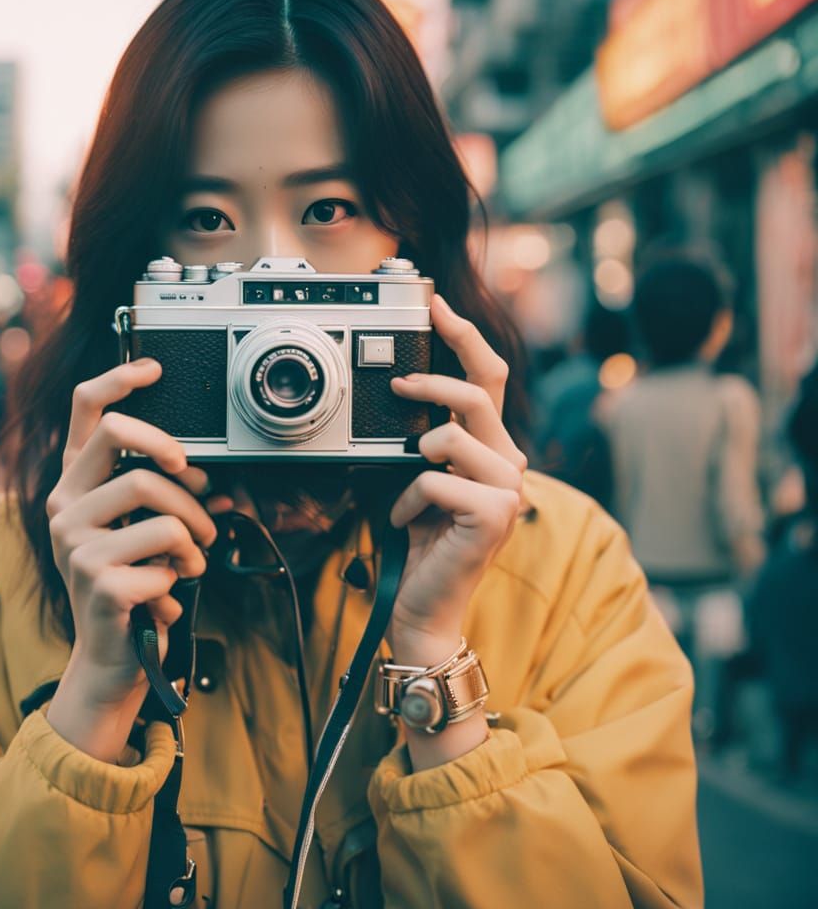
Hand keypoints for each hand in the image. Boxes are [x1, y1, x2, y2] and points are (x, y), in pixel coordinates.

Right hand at [44, 359, 216, 761]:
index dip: (118, 378)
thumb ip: (159, 494)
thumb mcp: (140, 529)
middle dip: (183, 469)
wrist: (113, 656)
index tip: (155, 369)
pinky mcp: (97, 579)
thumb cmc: (132, 583)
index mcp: (75, 484)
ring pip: (162, 506)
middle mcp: (65, 505)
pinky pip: (168, 557)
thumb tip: (212, 477)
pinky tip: (166, 595)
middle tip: (205, 499)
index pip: (84, 410)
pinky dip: (182, 577)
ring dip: (195, 536)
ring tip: (191, 560)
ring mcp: (75, 543)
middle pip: (126, 442)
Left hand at [387, 295, 526, 665]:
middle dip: (430, 382)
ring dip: (414, 464)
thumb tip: (407, 390)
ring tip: (409, 499)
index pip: (489, 380)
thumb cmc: (422, 541)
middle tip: (398, 384)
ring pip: (450, 436)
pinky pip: (434, 479)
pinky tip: (411, 524)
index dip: (465, 337)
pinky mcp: (495, 514)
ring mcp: (508, 489)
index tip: (437, 305)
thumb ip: (427, 438)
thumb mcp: (420, 477)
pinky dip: (408, 502)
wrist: (424, 604)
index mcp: (493, 449)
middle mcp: (509, 464)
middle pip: (477, 393)